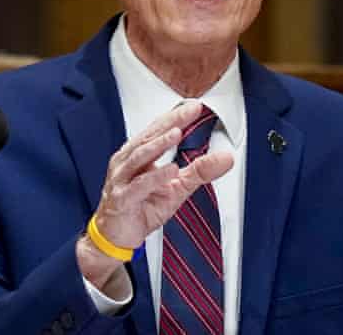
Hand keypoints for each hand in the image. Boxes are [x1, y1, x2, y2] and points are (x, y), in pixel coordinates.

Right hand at [76, 101, 233, 291]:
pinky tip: (170, 170)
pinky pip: (138, 186)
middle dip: (170, 122)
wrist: (115, 236)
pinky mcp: (121, 199)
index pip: (157, 130)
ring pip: (139, 156)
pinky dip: (154, 177)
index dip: (176, 117)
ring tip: (177, 132)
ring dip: (159, 144)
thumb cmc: (141, 208)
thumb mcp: (177, 188)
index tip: (195, 106)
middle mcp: (126, 162)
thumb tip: (227, 158)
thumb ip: (200, 171)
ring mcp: (121, 180)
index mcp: (137, 155)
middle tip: (189, 110)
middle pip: (148, 137)